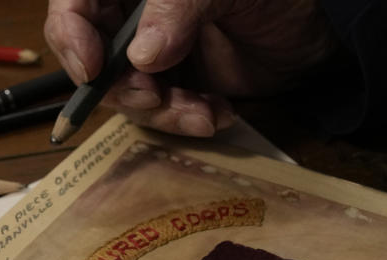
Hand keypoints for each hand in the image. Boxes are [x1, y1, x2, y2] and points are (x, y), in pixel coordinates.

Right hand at [44, 0, 337, 136]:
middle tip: (159, 99)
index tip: (93, 71)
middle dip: (127, 89)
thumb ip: (179, 8)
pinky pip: (162, 114)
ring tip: (206, 111)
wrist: (316, 32)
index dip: (70, 36)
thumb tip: (142, 55)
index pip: (75, 5)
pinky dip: (187, 121)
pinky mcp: (177, 86)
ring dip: (164, 112)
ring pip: (128, 95)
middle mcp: (134, 15)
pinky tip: (220, 113)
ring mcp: (153, 53)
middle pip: (93, 59)